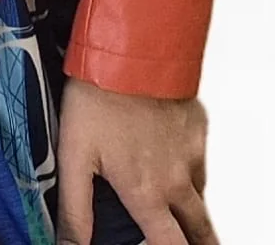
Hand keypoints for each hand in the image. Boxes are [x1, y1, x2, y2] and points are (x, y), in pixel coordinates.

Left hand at [56, 79, 215, 243]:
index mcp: (147, 193)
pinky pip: (199, 156)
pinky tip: (170, 153)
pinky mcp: (197, 125)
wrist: (129, 49)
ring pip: (200, 193)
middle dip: (200, 243)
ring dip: (191, 205)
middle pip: (200, 231)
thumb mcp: (73, 157)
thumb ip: (74, 210)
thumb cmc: (98, 99)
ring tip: (179, 210)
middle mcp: (176, 179)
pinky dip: (189, 164)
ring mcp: (191, 151)